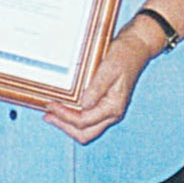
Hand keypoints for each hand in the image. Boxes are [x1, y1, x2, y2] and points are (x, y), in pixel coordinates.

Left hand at [42, 30, 150, 144]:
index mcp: (114, 107)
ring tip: (52, 114)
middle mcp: (112, 114)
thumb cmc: (124, 56)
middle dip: (64, 126)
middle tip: (48, 115)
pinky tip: (64, 109)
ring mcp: (109, 111)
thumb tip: (83, 105)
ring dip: (68, 124)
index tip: (51, 106)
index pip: (84, 121)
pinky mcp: (105, 106)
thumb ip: (96, 89)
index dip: (65, 116)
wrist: (136, 49)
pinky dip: (73, 118)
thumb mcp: (108, 69)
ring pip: (86, 130)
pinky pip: (87, 120)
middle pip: (85, 133)